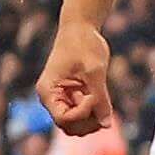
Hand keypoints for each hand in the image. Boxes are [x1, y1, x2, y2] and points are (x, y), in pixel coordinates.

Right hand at [37, 20, 113, 136]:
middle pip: (68, 126)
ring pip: (76, 124)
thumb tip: (106, 125)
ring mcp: (61, 98)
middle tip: (103, 106)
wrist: (80, 28)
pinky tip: (102, 99)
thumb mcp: (95, 71)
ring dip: (92, 120)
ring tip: (103, 102)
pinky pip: (82, 114)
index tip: (94, 96)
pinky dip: (94, 113)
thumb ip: (100, 98)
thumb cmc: (83, 44)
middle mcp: (51, 97)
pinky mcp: (72, 96)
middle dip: (88, 122)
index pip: (63, 118)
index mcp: (48, 91)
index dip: (82, 113)